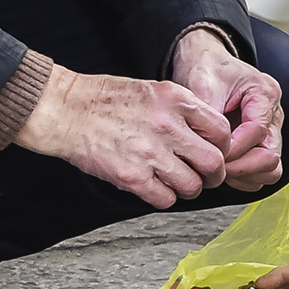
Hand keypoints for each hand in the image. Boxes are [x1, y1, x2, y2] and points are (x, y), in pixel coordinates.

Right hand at [13, 66, 230, 206]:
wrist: (66, 110)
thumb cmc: (106, 99)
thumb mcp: (153, 89)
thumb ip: (183, 110)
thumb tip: (208, 134)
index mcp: (176, 100)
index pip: (222, 131)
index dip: (223, 147)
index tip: (215, 152)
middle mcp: (168, 126)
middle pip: (214, 163)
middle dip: (214, 175)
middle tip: (205, 177)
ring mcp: (150, 153)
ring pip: (192, 186)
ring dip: (188, 189)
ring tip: (176, 182)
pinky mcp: (132, 177)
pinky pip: (165, 199)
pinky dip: (164, 198)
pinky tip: (155, 187)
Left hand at [170, 28, 285, 191]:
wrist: (204, 60)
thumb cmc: (206, 67)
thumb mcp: (202, 84)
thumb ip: (208, 115)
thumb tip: (210, 148)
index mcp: (265, 93)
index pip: (258, 133)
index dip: (233, 149)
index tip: (212, 153)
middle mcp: (273, 113)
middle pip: (271, 157)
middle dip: (240, 168)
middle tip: (214, 168)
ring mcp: (269, 130)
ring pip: (270, 169)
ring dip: (244, 176)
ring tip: (218, 169)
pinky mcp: (260, 143)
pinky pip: (261, 172)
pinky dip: (244, 177)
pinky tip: (224, 169)